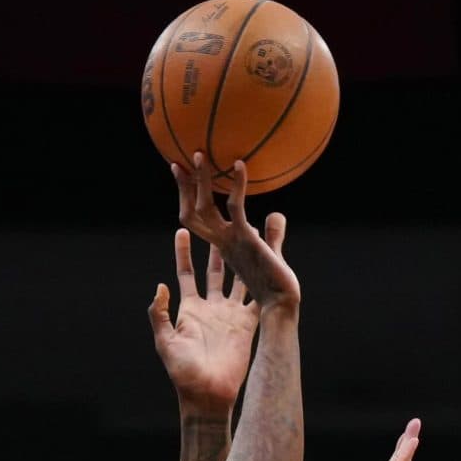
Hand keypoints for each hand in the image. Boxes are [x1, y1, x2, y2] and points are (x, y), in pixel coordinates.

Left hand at [148, 214, 284, 414]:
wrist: (208, 394)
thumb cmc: (182, 372)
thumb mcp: (165, 342)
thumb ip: (160, 314)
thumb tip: (160, 286)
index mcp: (189, 309)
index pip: (186, 273)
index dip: (183, 252)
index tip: (183, 230)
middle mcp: (211, 308)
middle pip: (215, 271)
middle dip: (217, 248)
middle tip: (222, 224)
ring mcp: (231, 315)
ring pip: (238, 280)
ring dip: (242, 260)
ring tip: (249, 237)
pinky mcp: (248, 325)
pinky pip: (255, 299)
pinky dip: (260, 282)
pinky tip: (267, 264)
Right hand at [173, 154, 299, 312]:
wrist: (281, 305)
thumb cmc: (276, 287)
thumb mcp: (271, 255)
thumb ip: (272, 235)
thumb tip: (276, 214)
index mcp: (223, 247)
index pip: (197, 221)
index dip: (187, 201)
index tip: (185, 179)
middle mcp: (221, 244)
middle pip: (192, 213)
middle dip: (184, 188)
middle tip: (180, 163)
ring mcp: (230, 241)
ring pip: (205, 208)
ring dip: (201, 181)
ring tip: (199, 155)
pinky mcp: (245, 239)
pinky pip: (236, 207)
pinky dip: (237, 185)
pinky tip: (239, 165)